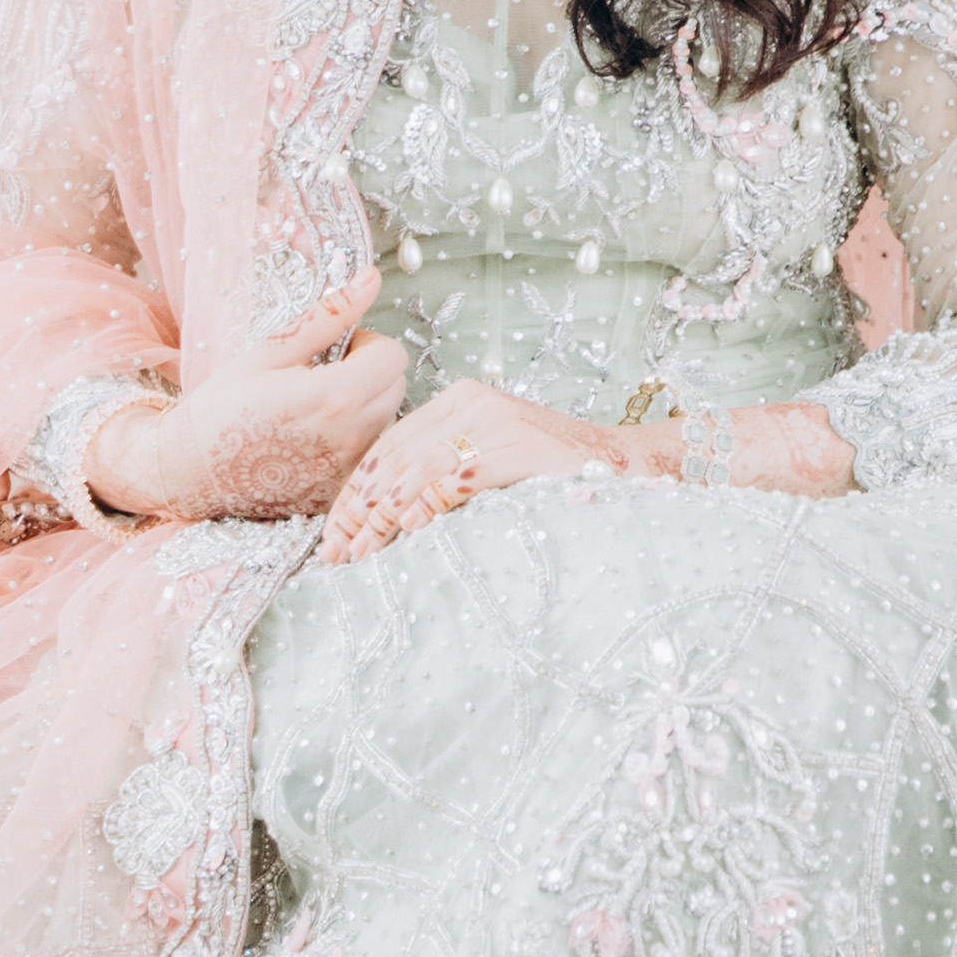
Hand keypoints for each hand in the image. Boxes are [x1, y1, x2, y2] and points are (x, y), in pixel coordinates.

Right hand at [82, 335, 403, 525]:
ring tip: (315, 412)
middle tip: (321, 377)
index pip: (393, 355)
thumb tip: (371, 280)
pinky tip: (312, 442)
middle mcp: (351, 439)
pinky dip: (352, 444)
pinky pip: (368, 457)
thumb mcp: (270, 352)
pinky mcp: (340, 495)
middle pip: (397, 388)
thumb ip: (328, 317)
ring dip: (364, 408)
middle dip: (369, 373)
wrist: (188, 473)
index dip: (366, 343)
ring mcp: (347, 473)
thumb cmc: (220, 408)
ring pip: (388, 422)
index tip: (335, 350)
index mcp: (335, 397)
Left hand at [320, 380, 601, 562]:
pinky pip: (458, 475)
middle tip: (335, 555)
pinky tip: (407, 528)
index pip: (387, 446)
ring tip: (362, 552)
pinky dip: (428, 502)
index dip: (353, 493)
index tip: (332, 536)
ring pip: (417, 469)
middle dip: (358, 511)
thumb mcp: (488, 463)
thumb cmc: (552, 473)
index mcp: (458, 401)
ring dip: (382, 517)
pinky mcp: (518, 445)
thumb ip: (441, 474)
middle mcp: (471, 403)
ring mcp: (495, 421)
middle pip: (394, 458)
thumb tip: (382, 519)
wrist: (625, 462)